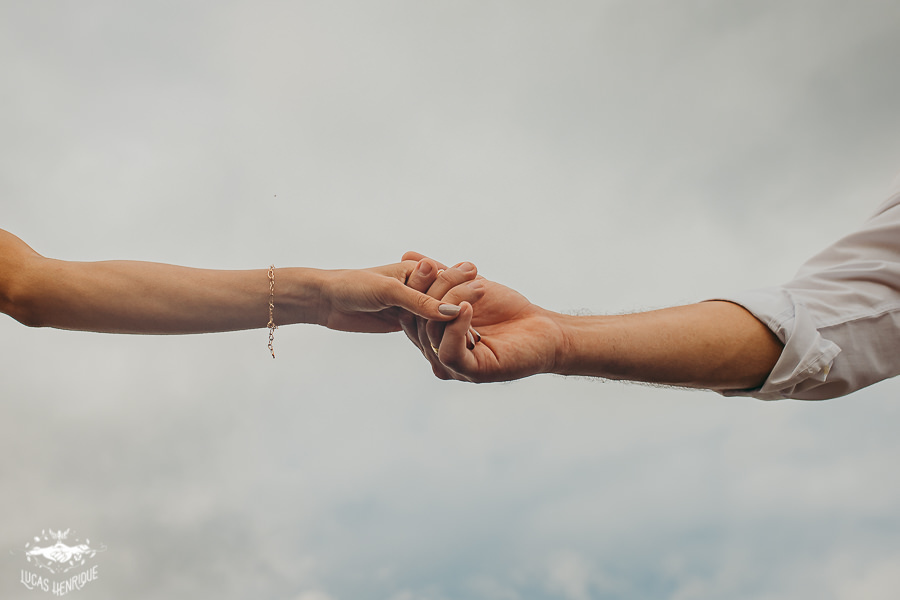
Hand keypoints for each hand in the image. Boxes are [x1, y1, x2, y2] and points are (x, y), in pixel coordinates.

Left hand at [316, 260, 475, 333]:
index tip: (482, 297)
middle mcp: (417, 286)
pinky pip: (425, 329)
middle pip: (445, 300)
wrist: (326, 300)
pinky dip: (437, 336)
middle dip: (462, 309)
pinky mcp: (404, 322)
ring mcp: (411, 305)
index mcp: (416, 270)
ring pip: (437, 317)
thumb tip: (451, 312)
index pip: (446, 282)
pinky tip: (454, 346)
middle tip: (484, 322)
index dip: (463, 290)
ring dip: (451, 326)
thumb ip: (421, 302)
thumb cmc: (354, 286)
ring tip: (475, 337)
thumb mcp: (390, 292)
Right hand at [400, 252, 564, 381]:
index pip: (410, 311)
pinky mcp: (471, 373)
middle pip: (418, 320)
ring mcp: (453, 366)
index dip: (415, 286)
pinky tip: (468, 307)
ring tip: (475, 284)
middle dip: (432, 289)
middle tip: (448, 267)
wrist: (543, 327)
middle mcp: (437, 353)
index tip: (428, 263)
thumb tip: (407, 256)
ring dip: (452, 300)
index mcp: (433, 336)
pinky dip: (456, 326)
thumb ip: (438, 276)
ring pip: (433, 331)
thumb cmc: (507, 309)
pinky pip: (449, 352)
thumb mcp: (466, 286)